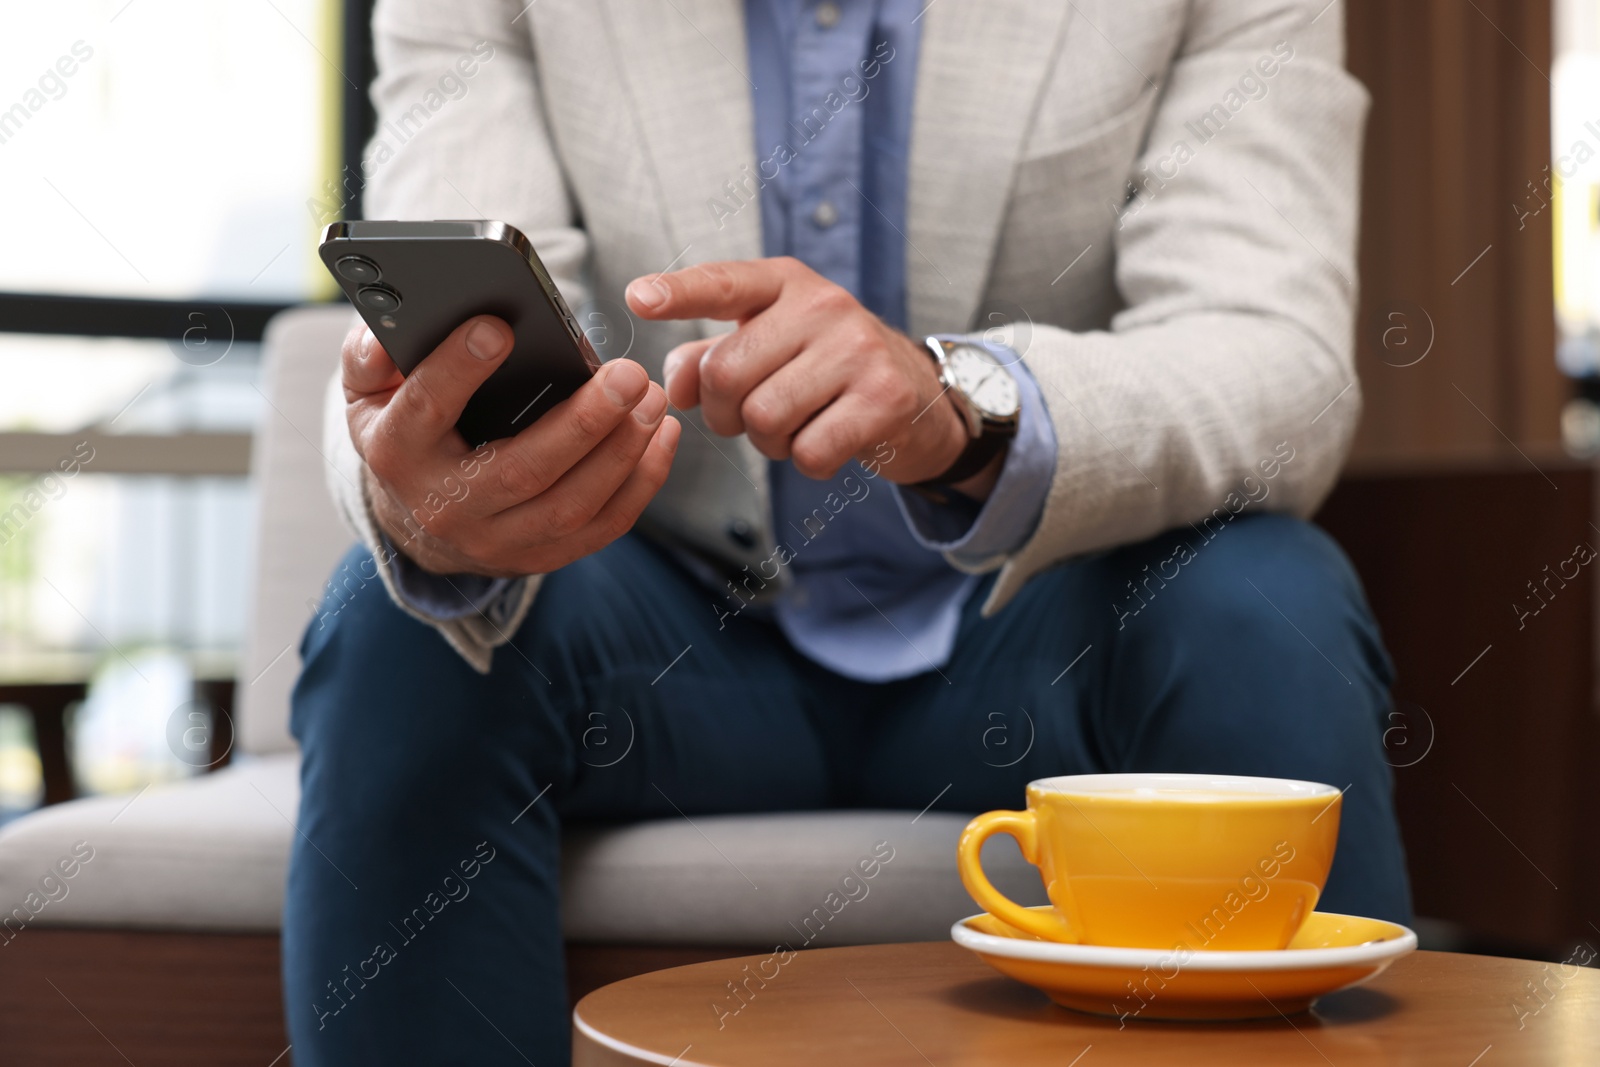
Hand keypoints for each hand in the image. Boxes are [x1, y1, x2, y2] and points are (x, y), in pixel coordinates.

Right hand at [342, 315, 678, 576]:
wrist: (420, 522)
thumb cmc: (407, 433)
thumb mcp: (370, 393)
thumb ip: (372, 354)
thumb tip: (390, 330)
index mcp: (398, 454)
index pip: (426, 410)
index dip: (458, 370)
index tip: (499, 328)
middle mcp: (447, 507)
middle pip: (522, 470)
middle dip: (582, 422)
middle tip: (628, 374)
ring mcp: (497, 541)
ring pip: (571, 505)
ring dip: (622, 452)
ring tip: (652, 399)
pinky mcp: (541, 556)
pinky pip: (602, 526)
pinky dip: (641, 482)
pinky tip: (662, 435)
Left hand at [624, 257, 1002, 495]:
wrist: (918, 394)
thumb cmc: (825, 369)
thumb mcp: (769, 347)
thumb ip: (708, 359)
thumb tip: (673, 386)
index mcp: (786, 283)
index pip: (722, 283)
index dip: (677, 293)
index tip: (636, 299)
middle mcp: (823, 305)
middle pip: (726, 374)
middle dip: (724, 413)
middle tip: (748, 417)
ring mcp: (858, 348)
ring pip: (764, 418)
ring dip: (767, 442)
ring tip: (794, 426)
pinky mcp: (885, 398)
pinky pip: (809, 451)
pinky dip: (807, 461)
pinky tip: (826, 441)